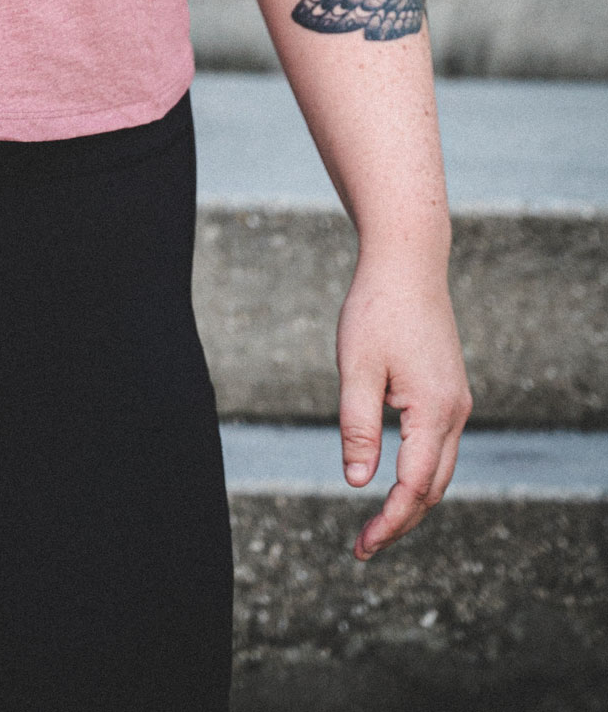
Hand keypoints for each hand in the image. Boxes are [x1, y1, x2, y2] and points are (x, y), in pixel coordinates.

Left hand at [336, 255, 471, 560]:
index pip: (414, 486)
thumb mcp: (356, 367)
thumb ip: (357, 425)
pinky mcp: (448, 391)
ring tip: (376, 523)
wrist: (408, 265)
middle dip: (401, 520)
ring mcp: (456, 402)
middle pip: (434, 487)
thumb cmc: (376, 310)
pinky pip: (438, 445)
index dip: (390, 521)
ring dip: (412, 499)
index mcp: (434, 411)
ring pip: (440, 469)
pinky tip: (392, 478)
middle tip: (365, 547)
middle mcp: (455, 412)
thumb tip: (358, 482)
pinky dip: (419, 472)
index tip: (364, 546)